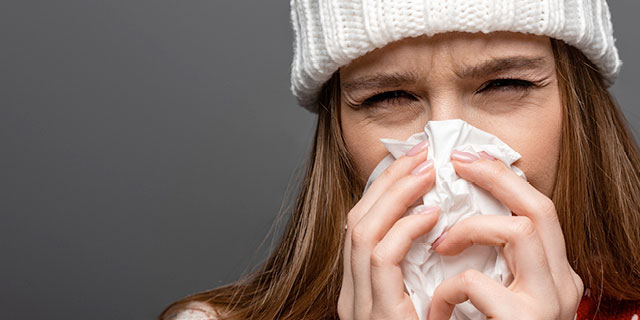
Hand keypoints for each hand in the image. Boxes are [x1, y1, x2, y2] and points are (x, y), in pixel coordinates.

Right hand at [338, 141, 438, 319]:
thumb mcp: (423, 297)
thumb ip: (418, 265)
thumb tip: (437, 219)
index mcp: (358, 288)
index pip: (360, 225)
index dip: (383, 189)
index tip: (412, 163)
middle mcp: (351, 294)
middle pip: (356, 219)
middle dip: (388, 180)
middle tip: (420, 154)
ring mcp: (360, 304)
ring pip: (363, 232)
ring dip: (397, 194)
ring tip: (427, 172)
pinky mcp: (379, 314)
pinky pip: (383, 257)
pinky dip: (406, 229)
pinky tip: (432, 215)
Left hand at [427, 151, 583, 319]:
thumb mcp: (501, 295)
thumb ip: (496, 262)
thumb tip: (461, 217)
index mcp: (556, 276)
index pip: (539, 212)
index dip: (505, 179)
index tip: (470, 159)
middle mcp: (562, 286)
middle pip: (540, 208)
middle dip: (497, 176)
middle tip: (457, 162)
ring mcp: (548, 303)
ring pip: (519, 231)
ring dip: (469, 229)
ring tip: (439, 246)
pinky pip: (475, 281)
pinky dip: (447, 288)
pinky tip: (437, 307)